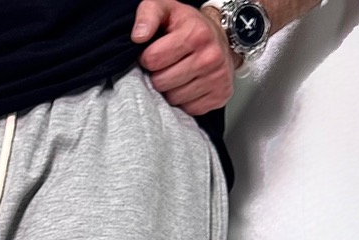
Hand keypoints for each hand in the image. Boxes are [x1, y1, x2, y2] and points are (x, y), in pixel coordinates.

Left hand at [131, 0, 242, 115]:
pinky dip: (185, 100)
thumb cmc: (188, 25)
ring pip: (173, 99)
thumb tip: (138, 36)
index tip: (155, 51)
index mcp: (196, 34)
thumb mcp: (166, 9)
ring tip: (178, 73)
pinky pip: (188, 109)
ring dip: (170, 89)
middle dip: (158, 75)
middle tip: (167, 64)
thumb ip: (148, 15)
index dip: (148, 57)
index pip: (152, 59)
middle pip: (160, 82)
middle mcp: (210, 57)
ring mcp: (217, 78)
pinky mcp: (220, 95)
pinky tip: (189, 84)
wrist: (220, 36)